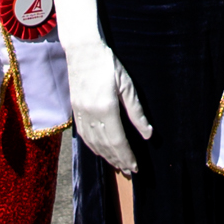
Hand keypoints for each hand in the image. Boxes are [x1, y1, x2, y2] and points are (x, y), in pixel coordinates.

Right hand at [67, 42, 154, 175]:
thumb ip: (136, 112)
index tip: (135, 167)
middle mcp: (91, 114)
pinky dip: (93, 147)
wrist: (82, 51)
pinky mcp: (75, 110)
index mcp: (105, 108)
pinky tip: (101, 152)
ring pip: (94, 143)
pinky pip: (84, 136)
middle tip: (130, 171)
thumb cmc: (108, 65)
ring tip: (118, 165)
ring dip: (106, 156)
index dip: (127, 156)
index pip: (118, 141)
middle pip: (106, 145)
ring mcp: (80, 113)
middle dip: (119, 160)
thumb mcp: (127, 86)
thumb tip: (148, 134)